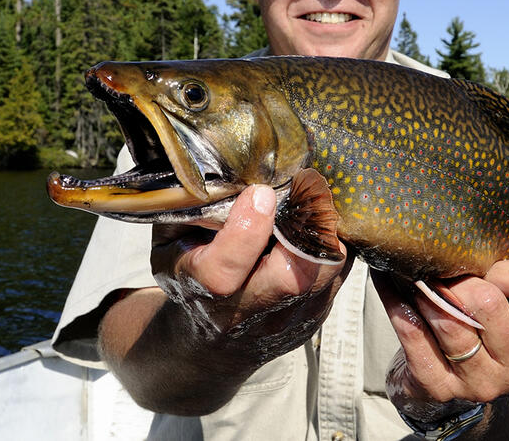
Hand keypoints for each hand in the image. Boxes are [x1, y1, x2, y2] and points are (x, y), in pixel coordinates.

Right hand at [150, 184, 352, 359]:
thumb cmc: (190, 271)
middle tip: (306, 190)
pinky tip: (319, 227)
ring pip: (324, 273)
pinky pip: (337, 274)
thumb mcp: (171, 240)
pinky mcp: (314, 317)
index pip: (221, 273)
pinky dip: (332, 245)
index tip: (260, 192)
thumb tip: (227, 166)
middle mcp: (243, 314)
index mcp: (199, 289)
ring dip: (325, 233)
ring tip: (315, 204)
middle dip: (303, 229)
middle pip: (290, 280)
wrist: (209, 342)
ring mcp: (284, 321)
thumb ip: (191, 207)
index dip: (246, 230)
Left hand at [372, 261, 508, 424]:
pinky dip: (396, 302)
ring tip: (411, 271)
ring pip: (448, 319)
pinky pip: (413, 334)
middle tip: (436, 264)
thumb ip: (496, 273)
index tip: (479, 265)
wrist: (455, 381)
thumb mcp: (505, 302)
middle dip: (456, 277)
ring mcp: (480, 383)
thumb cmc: (480, 325)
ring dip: (424, 289)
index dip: (499, 265)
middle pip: (485, 300)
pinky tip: (386, 281)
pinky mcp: (440, 388)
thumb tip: (457, 234)